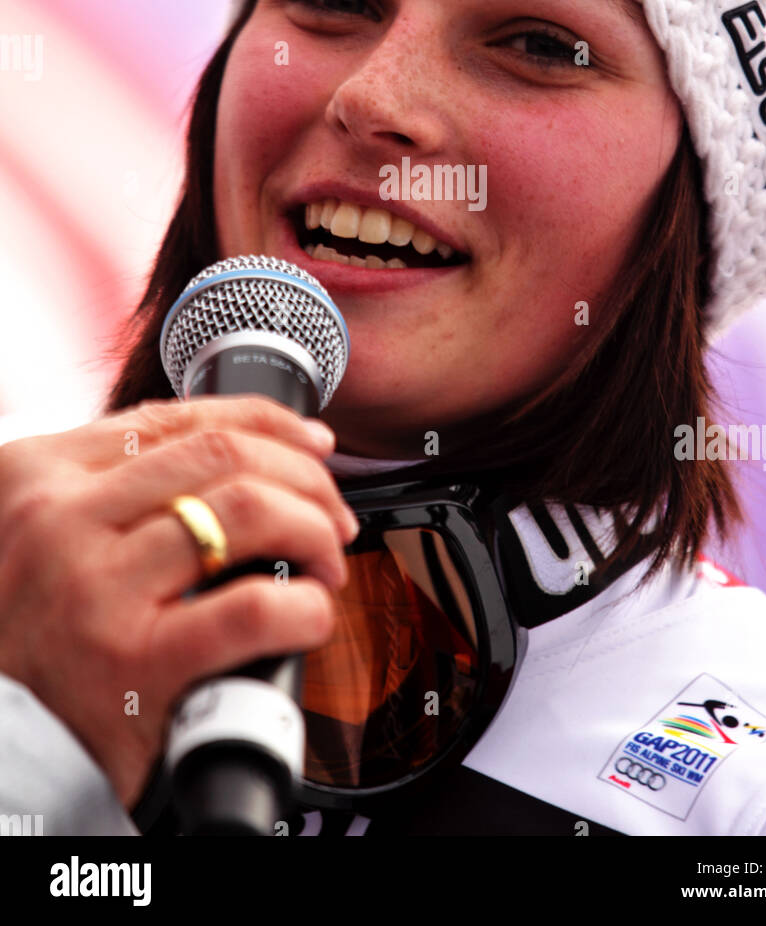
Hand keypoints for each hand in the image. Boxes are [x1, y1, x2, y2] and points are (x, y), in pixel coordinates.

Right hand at [0, 395, 356, 809]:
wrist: (2, 747)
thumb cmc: (40, 636)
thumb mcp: (53, 533)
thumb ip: (122, 485)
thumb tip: (251, 445)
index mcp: (39, 474)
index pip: (177, 418)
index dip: (266, 423)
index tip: (313, 443)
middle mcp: (60, 518)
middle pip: (223, 455)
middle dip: (305, 478)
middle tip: (332, 515)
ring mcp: (95, 587)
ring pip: (247, 510)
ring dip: (313, 531)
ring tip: (324, 561)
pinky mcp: (133, 660)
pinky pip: (252, 608)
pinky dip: (303, 607)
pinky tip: (308, 615)